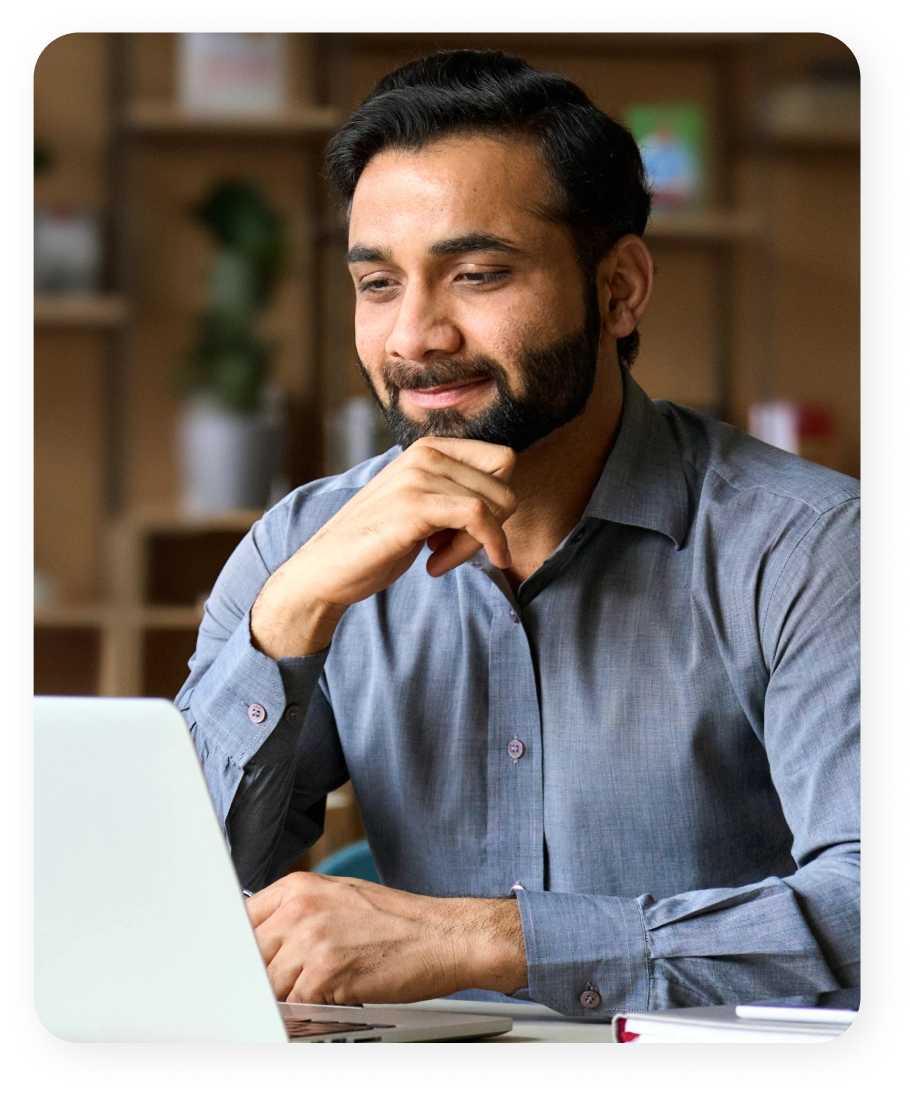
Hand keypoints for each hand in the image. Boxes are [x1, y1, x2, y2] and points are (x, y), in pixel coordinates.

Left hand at [245, 871, 526, 1004]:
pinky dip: (308, 1012)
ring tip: (321, 992)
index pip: (241, 921)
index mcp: (299, 886)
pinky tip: (332, 1002)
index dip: (242, 951)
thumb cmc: (399, 922)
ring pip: (268, 985)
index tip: (247, 968)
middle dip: (264, 978)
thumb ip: (299, 914)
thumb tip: (263, 941)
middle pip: (250, 957)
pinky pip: (293, 1006)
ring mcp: (310, 939)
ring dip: (288, 998)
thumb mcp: (340, 899)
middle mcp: (299, 908)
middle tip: (293, 986)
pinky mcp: (325, 973)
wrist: (445, 935)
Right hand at [251, 437, 516, 656]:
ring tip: (439, 559)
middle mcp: (425, 453)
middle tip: (453, 550)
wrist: (325, 568)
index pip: (502, 461)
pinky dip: (476, 548)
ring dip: (476, 544)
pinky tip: (437, 567)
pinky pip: (479, 518)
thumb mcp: (421, 505)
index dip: (497, 501)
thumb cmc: (376, 542)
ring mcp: (419, 476)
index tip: (468, 531)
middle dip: (492, 525)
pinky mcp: (415, 505)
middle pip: (504, 484)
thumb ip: (455, 492)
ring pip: (494, 504)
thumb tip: (506, 499)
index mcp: (429, 448)